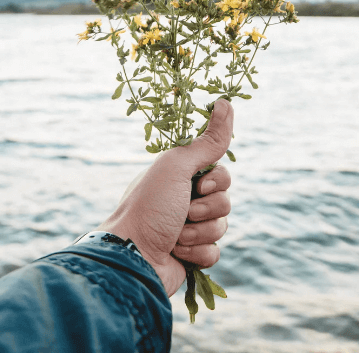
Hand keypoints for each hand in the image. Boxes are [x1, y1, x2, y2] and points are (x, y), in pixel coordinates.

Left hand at [97, 99, 233, 295]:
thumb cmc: (149, 206)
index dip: (217, 181)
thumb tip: (226, 102)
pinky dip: (198, 253)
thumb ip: (207, 141)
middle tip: (183, 211)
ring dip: (199, 232)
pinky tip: (178, 252)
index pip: (221, 173)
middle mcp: (184, 200)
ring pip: (221, 227)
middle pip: (225, 200)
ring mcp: (188, 228)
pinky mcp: (191, 255)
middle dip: (207, 208)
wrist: (132, 256)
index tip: (199, 185)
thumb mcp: (177, 166)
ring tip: (175, 235)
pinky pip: (214, 252)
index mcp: (180, 177)